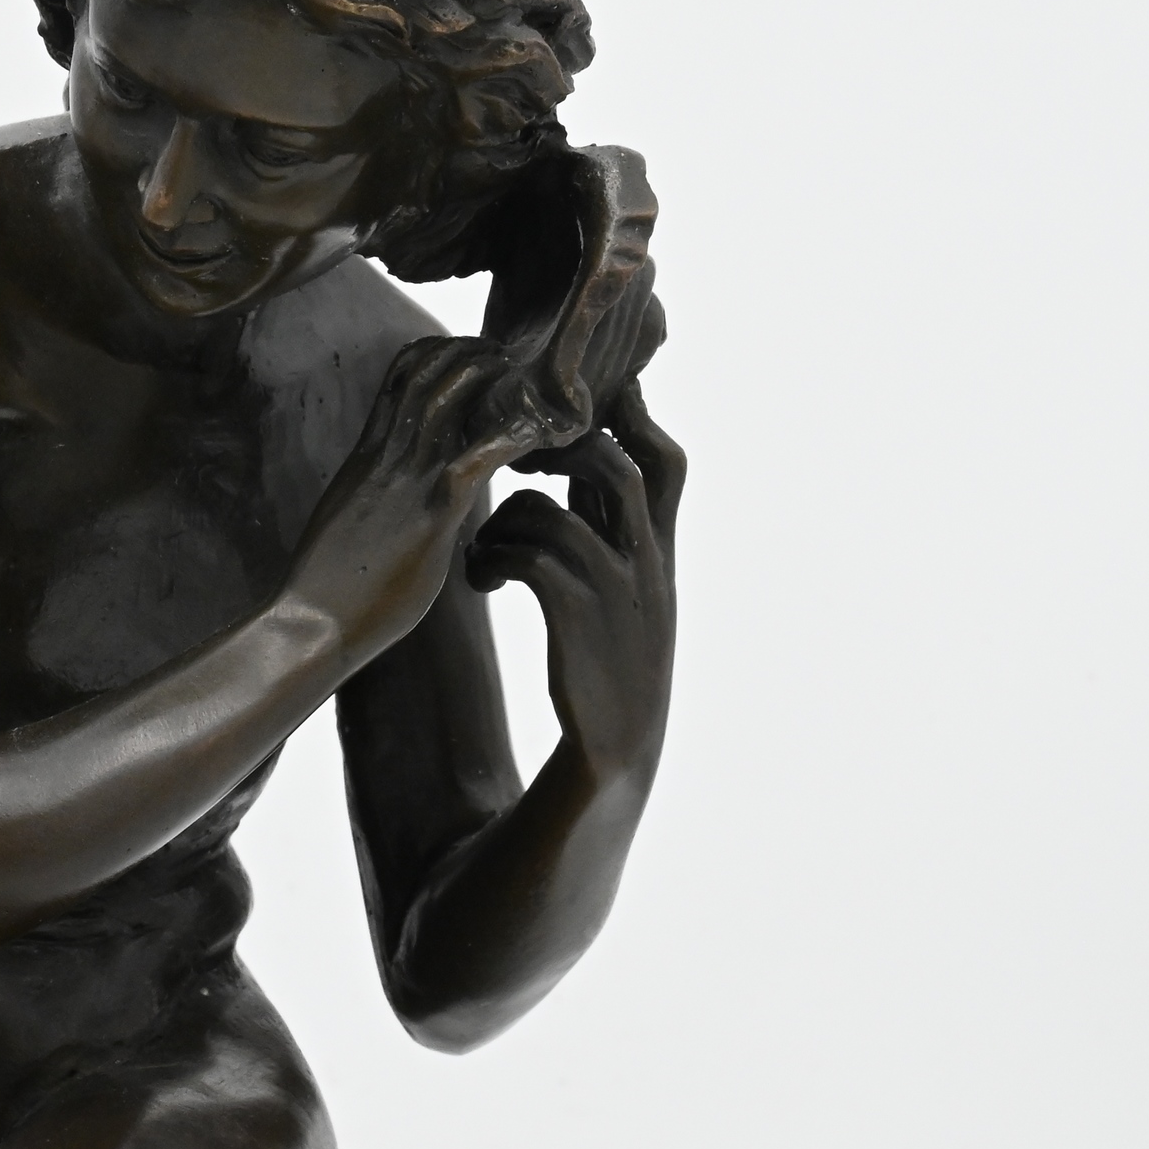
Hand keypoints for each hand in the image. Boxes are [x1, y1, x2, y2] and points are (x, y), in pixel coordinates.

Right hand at [290, 336, 525, 664]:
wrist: (311, 620)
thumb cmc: (330, 586)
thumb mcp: (352, 522)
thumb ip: (379, 498)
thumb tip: (403, 504)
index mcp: (367, 455)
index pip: (399, 378)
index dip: (437, 353)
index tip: (470, 355)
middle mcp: (386, 455)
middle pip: (425, 371)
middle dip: (468, 351)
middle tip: (506, 354)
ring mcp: (408, 480)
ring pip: (448, 396)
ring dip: (490, 377)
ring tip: (526, 376)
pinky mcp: (433, 514)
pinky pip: (478, 457)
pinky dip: (515, 436)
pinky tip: (544, 434)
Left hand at [465, 379, 683, 784]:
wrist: (620, 739)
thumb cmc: (615, 652)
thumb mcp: (635, 584)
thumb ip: (617, 523)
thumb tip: (593, 459)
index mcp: (660, 548)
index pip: (665, 462)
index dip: (631, 419)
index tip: (578, 409)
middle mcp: (645, 560)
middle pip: (611, 466)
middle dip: (557, 453)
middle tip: (517, 466)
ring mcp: (612, 588)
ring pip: (549, 513)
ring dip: (502, 522)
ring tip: (486, 550)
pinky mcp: (574, 617)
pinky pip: (524, 557)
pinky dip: (490, 559)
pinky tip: (483, 581)